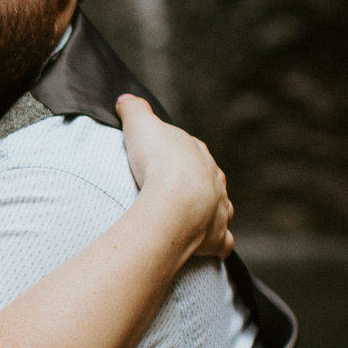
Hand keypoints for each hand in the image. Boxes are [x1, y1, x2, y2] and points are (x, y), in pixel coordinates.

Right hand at [115, 94, 233, 260]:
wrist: (176, 202)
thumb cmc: (158, 162)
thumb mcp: (141, 125)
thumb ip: (134, 111)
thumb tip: (126, 99)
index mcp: (197, 154)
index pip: (190, 151)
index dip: (177, 156)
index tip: (163, 160)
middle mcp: (214, 180)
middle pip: (207, 179)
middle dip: (196, 183)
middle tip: (174, 191)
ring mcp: (218, 209)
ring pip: (220, 208)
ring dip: (209, 212)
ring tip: (192, 219)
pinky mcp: (216, 237)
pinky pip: (222, 241)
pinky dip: (218, 243)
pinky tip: (211, 248)